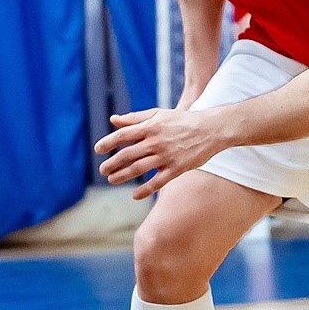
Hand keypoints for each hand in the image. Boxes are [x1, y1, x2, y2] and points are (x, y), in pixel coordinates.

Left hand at [94, 108, 228, 198]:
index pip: (123, 136)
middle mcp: (156, 142)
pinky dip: (145, 190)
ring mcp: (166, 157)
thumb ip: (135, 118)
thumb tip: (113, 120)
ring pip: (139, 169)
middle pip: (128, 155)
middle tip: (102, 170)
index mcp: (150, 127)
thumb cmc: (181, 120)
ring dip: (123, 176)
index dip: (108, 142)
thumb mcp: (158, 114)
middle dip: (112, 163)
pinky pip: (158, 182)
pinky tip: (135, 195)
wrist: (210, 129)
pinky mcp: (177, 169)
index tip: (98, 150)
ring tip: (112, 180)